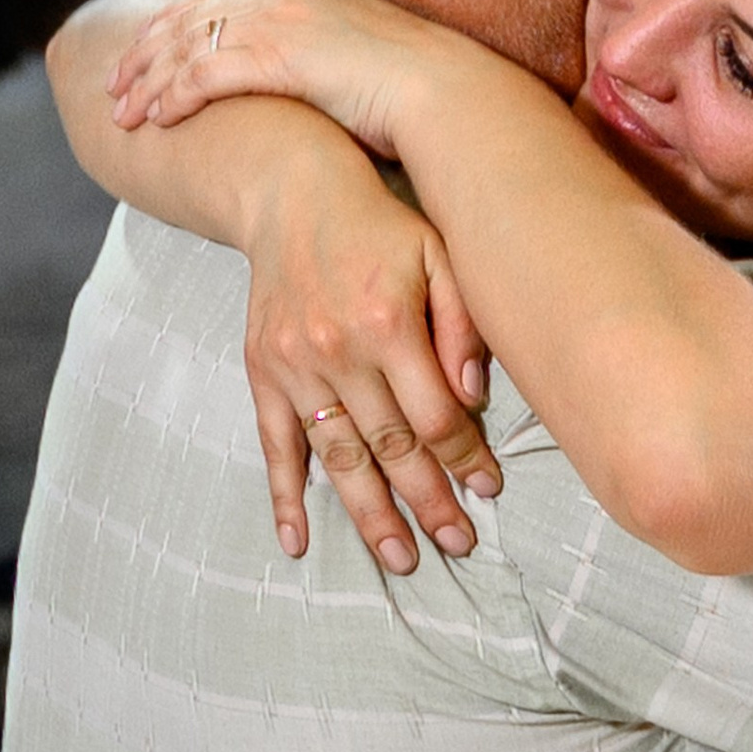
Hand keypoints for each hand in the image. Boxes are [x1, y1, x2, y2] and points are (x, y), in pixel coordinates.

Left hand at [110, 0, 451, 163]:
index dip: (169, 31)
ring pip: (186, 48)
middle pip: (187, 20)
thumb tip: (296, 79)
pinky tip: (157, 121)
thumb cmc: (407, 91)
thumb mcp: (350, 57)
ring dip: (148, 83)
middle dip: (143, 56)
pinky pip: (205, 75)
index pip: (212, 2)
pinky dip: (173, 98)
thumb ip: (313, 54)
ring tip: (123, 114)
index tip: (142, 59)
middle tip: (113, 88)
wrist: (443, 94)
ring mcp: (278, 22)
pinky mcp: (279, 56)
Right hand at [240, 153, 498, 573]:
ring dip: (369, 514)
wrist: (291, 193)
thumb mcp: (439, 253)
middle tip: (458, 543)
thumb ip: (463, 321)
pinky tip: (297, 539)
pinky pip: (274, 444)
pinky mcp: (263, 372)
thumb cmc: (380, 226)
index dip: (465, 456)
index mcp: (387, 322)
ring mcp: (294, 367)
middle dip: (428, 500)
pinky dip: (285, 494)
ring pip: (338, 457)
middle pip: (390, 446)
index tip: (489, 487)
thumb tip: (474, 394)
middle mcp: (336, 351)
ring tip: (400, 557)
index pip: (433, 414)